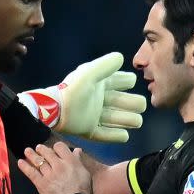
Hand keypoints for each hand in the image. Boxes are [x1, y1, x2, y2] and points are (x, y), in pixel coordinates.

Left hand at [17, 53, 145, 142]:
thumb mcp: (89, 74)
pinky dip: (117, 136)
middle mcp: (100, 100)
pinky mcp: (89, 130)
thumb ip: (105, 65)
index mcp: (101, 84)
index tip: (128, 83)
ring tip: (135, 121)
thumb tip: (121, 58)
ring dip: (129, 120)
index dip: (128, 81)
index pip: (123, 81)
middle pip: (125, 102)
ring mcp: (95, 116)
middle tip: (138, 107)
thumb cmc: (72, 90)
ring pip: (119, 119)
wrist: (55, 111)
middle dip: (134, 103)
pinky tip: (125, 135)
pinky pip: (106, 135)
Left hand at [17, 142, 92, 193]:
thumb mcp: (84, 172)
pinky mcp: (41, 183)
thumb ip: (78, 160)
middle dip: (41, 149)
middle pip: (47, 152)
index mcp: (70, 161)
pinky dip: (25, 167)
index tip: (54, 149)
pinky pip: (31, 173)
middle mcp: (58, 165)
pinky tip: (20, 162)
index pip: (60, 147)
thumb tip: (77, 150)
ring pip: (38, 161)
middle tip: (38, 148)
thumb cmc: (83, 190)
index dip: (55, 147)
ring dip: (31, 154)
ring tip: (27, 151)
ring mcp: (49, 174)